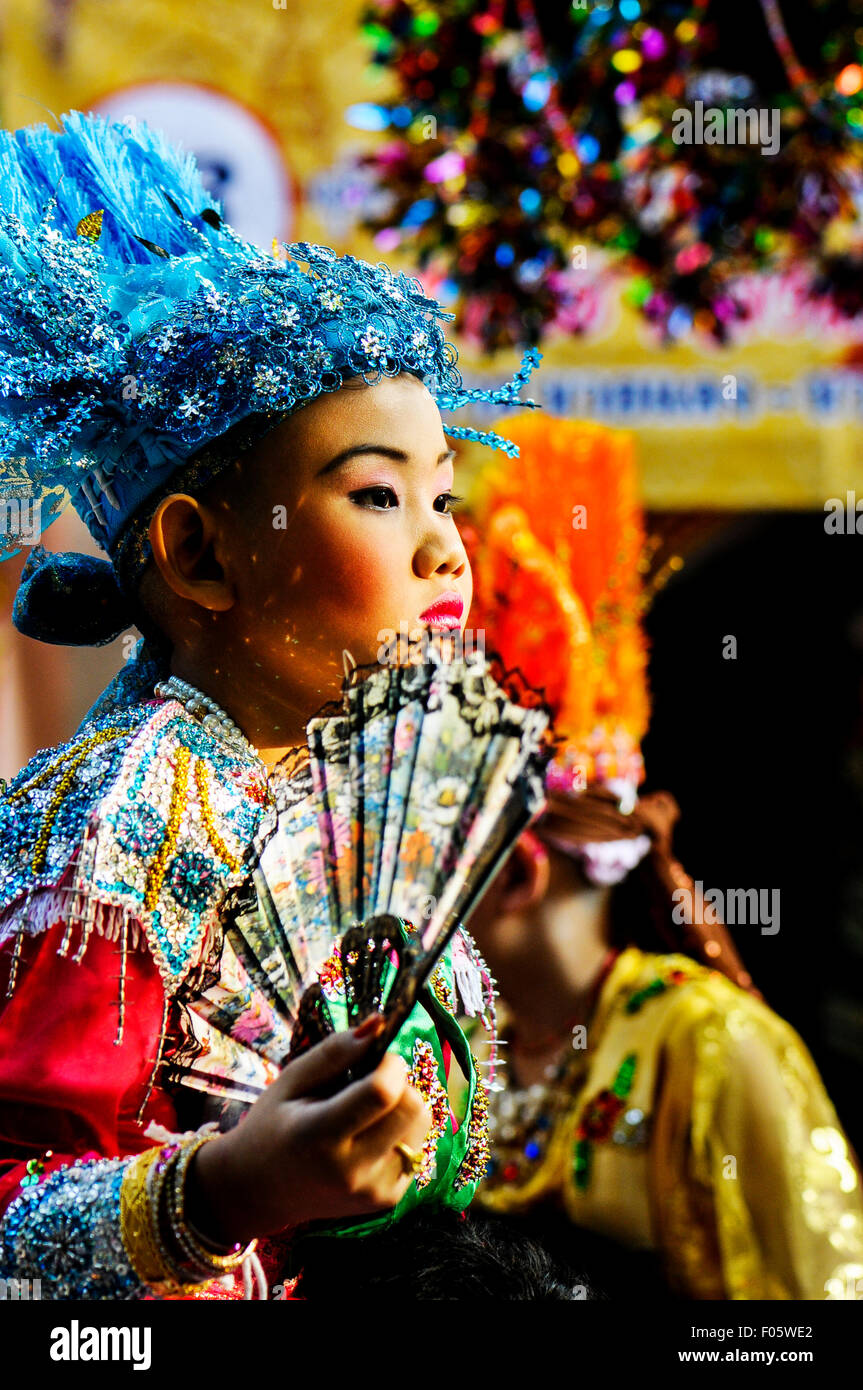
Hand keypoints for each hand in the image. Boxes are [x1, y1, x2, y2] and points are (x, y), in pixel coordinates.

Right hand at [186, 1018, 431, 1245]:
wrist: (261, 1192)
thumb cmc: (272, 1125)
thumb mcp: (292, 1080)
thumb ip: (335, 1051)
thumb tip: (379, 1022)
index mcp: (319, 1136)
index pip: (382, 1092)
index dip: (390, 1063)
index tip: (376, 1056)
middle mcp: (351, 1170)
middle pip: (413, 1108)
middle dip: (401, 1082)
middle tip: (371, 1081)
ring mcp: (373, 1191)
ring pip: (421, 1126)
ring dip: (403, 1106)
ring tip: (367, 1111)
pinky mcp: (388, 1200)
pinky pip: (415, 1148)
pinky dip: (400, 1133)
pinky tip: (368, 1137)